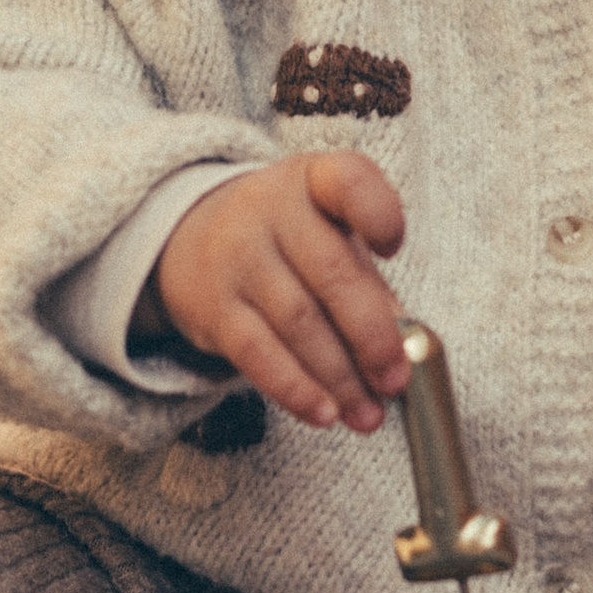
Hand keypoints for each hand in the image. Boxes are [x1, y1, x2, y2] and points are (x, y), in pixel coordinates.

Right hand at [133, 154, 411, 434]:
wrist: (190, 234)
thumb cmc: (284, 235)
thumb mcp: (326, 229)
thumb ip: (366, 276)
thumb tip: (402, 343)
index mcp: (314, 180)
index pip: (349, 182)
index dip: (377, 215)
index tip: (393, 249)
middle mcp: (272, 211)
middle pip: (332, 273)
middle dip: (373, 336)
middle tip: (396, 378)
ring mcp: (238, 258)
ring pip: (299, 324)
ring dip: (341, 378)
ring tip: (369, 412)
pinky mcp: (214, 308)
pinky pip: (259, 355)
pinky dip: (296, 390)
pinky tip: (324, 412)